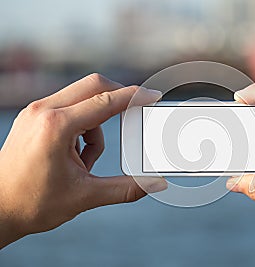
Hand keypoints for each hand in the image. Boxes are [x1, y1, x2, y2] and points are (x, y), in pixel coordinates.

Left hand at [0, 74, 166, 248]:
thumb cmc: (32, 203)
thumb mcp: (85, 196)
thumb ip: (125, 188)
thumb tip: (154, 184)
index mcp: (56, 126)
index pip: (106, 101)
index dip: (134, 97)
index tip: (152, 95)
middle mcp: (44, 111)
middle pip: (93, 86)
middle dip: (118, 98)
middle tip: (133, 115)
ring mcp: (36, 112)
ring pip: (82, 99)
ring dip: (96, 124)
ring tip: (86, 160)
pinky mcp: (34, 117)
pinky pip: (68, 108)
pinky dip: (82, 127)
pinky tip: (74, 155)